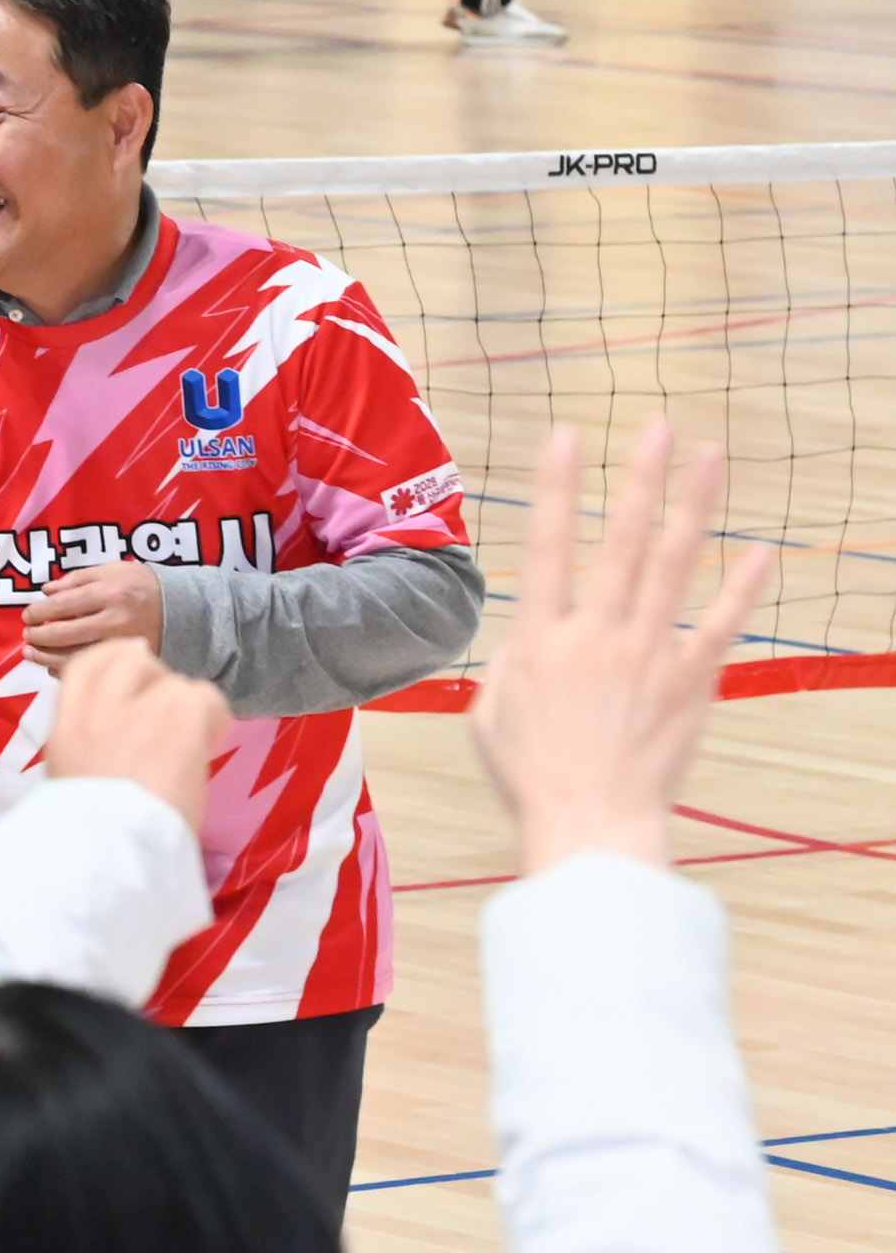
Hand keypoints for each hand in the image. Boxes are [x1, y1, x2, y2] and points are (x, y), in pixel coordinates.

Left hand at [22, 558, 163, 666]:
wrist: (186, 609)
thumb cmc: (143, 585)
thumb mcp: (114, 569)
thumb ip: (78, 578)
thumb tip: (46, 590)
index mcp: (111, 593)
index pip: (64, 604)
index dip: (40, 612)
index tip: (27, 616)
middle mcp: (117, 620)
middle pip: (66, 634)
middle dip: (40, 637)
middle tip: (27, 636)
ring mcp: (123, 646)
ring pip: (76, 657)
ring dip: (47, 658)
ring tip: (32, 654)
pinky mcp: (128, 663)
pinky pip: (92, 670)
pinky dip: (68, 671)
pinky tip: (53, 667)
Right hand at [37, 637, 230, 834]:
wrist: (112, 855)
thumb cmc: (89, 836)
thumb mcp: (70, 779)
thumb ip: (91, 744)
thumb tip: (120, 731)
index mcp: (67, 727)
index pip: (88, 664)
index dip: (114, 658)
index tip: (132, 669)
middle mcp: (101, 709)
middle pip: (132, 659)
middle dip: (154, 678)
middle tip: (168, 712)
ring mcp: (142, 711)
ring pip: (175, 682)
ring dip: (186, 708)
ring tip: (189, 744)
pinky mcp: (180, 721)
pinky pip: (205, 696)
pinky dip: (212, 719)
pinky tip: (205, 747)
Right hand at [470, 424, 770, 873]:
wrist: (590, 825)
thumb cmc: (530, 778)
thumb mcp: (490, 714)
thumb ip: (510, 665)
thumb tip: (525, 641)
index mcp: (539, 641)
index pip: (547, 547)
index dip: (556, 488)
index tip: (566, 435)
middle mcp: (595, 636)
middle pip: (620, 541)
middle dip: (639, 479)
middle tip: (656, 426)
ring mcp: (647, 656)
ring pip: (673, 566)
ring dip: (693, 507)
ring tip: (709, 458)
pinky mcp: (690, 683)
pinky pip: (722, 625)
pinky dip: (743, 588)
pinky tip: (761, 551)